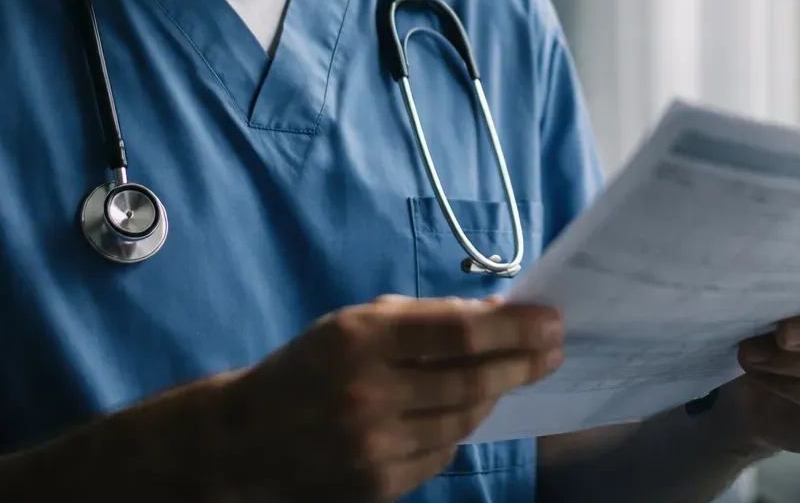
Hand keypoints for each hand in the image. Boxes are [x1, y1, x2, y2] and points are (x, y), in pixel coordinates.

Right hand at [217, 294, 563, 500]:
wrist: (244, 442)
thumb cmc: (309, 367)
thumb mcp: (354, 324)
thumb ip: (422, 319)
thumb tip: (497, 314)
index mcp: (361, 339)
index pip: (459, 333)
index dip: (514, 327)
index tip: (551, 321)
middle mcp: (370, 394)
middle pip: (473, 380)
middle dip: (524, 363)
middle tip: (555, 350)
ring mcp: (375, 447)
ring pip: (464, 419)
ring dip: (494, 394)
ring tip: (511, 374)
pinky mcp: (379, 485)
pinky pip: (442, 453)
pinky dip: (458, 428)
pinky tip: (460, 410)